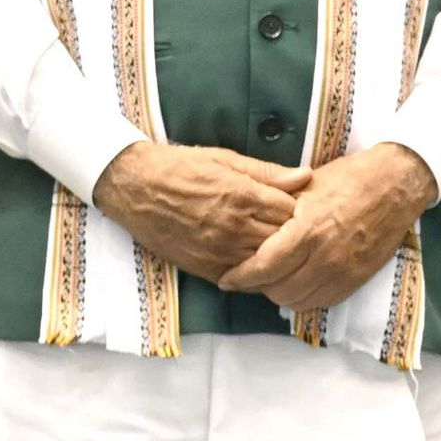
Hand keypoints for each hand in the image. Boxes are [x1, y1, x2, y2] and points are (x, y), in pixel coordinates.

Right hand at [91, 142, 312, 284]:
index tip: (303, 208)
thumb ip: (268, 173)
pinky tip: (261, 265)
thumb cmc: (181, 168)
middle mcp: (235, 227)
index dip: (302, 210)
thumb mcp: (226, 160)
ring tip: (282, 247)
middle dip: (294, 235)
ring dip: (278, 256)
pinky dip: (256, 274)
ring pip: (268, 263)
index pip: (293, 211)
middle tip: (299, 230)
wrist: (135, 188)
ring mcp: (220, 251)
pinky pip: (244, 279)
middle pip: (285, 240)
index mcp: (244, 196)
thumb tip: (305, 176)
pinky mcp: (205, 268)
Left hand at [231, 144, 440, 313]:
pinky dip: (305, 297)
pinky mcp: (357, 280)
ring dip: (281, 293)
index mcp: (307, 232)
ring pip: (298, 301)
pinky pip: (322, 302)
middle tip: (250, 276)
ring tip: (274, 279)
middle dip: (258, 286)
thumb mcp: (305, 187)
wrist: (396, 185)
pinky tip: (299, 283)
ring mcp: (343, 272)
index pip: (263, 268)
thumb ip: (276, 211)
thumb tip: (249, 228)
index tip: (227, 279)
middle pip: (277, 290)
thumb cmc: (349, 179)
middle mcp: (324, 258)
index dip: (240, 277)